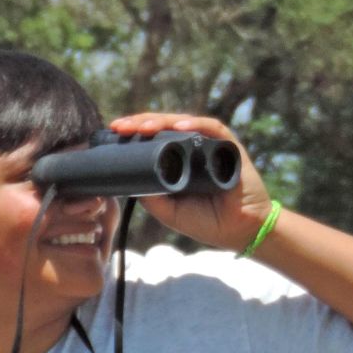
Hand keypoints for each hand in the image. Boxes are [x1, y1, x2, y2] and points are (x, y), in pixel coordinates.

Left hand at [107, 113, 271, 251]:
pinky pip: (212, 128)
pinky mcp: (229, 146)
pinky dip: (195, 125)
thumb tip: (126, 180)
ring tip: (143, 127)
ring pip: (183, 123)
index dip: (133, 134)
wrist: (239, 230)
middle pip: (163, 127)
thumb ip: (150, 196)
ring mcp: (210, 145)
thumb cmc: (205, 221)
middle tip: (119, 126)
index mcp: (177, 160)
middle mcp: (192, 148)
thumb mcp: (168, 211)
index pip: (152, 139)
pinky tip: (178, 129)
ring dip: (161, 122)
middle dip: (139, 123)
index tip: (113, 134)